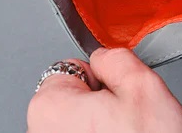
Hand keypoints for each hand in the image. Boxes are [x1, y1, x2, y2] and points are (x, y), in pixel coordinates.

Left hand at [27, 49, 181, 132]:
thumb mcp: (143, 85)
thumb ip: (116, 57)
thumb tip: (104, 56)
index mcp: (50, 106)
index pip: (74, 68)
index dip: (104, 78)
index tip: (118, 94)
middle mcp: (38, 132)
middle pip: (74, 98)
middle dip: (102, 104)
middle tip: (126, 119)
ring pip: (80, 124)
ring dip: (102, 127)